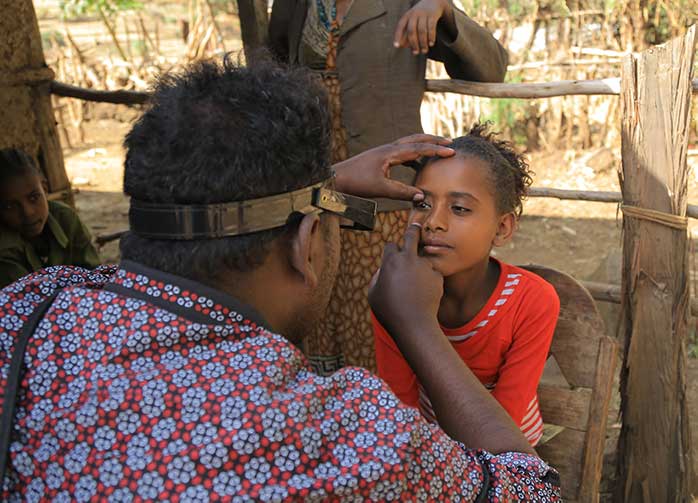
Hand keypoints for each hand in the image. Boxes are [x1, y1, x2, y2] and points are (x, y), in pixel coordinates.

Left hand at [333, 134, 453, 200]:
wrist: (335, 177)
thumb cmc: (356, 182)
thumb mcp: (380, 189)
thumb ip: (402, 192)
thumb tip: (421, 196)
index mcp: (391, 152)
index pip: (418, 148)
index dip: (436, 150)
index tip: (451, 151)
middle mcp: (388, 148)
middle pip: (416, 139)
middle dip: (433, 140)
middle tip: (450, 143)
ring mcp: (384, 152)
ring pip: (409, 144)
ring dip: (424, 145)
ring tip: (438, 151)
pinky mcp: (380, 158)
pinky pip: (402, 152)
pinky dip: (413, 155)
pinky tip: (416, 164)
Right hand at [368, 223, 442, 338]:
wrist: (414, 324)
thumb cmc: (389, 311)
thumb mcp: (373, 294)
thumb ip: (377, 277)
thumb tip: (383, 270)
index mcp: (391, 261)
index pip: (391, 245)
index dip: (391, 252)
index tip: (392, 257)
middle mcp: (409, 259)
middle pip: (412, 234)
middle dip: (413, 230)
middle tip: (415, 227)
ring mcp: (425, 266)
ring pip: (422, 259)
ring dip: (420, 267)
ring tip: (415, 286)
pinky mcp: (437, 276)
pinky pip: (431, 274)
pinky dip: (428, 281)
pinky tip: (423, 294)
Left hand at [393, 0, 453, 54]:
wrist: (434, 2)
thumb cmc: (420, 16)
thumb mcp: (412, 21)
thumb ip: (407, 32)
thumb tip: (402, 46)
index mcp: (406, 16)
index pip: (400, 27)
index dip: (397, 36)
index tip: (396, 46)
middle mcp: (414, 14)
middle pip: (411, 31)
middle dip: (413, 43)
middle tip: (416, 53)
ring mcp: (423, 14)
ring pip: (422, 30)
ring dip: (423, 43)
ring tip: (424, 50)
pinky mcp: (432, 15)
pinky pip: (431, 27)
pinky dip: (431, 37)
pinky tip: (431, 44)